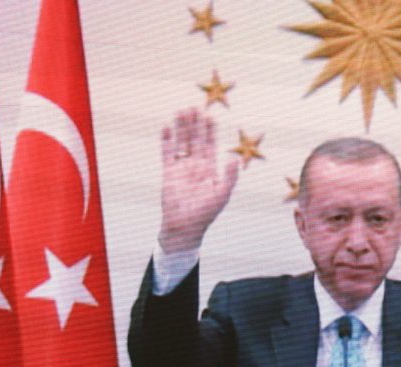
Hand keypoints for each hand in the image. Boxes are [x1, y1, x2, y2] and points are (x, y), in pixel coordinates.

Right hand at [158, 109, 238, 253]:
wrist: (185, 225)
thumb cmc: (206, 212)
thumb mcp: (222, 194)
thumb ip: (229, 176)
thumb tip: (234, 159)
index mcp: (210, 169)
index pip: (210, 145)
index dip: (210, 131)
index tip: (210, 116)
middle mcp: (195, 165)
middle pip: (195, 139)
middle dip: (195, 124)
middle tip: (194, 107)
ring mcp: (181, 167)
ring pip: (181, 142)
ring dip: (181, 128)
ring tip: (181, 111)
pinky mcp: (168, 172)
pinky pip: (167, 153)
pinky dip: (166, 140)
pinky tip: (166, 127)